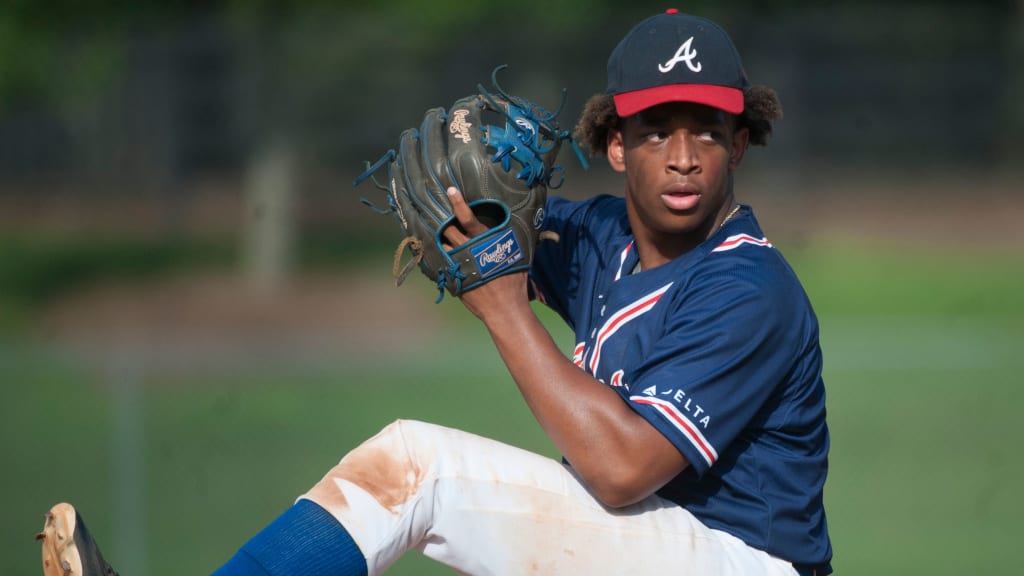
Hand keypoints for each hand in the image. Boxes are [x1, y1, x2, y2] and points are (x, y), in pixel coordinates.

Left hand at [442, 187, 529, 319]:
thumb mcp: (519, 256)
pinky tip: (441, 251)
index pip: (470, 218)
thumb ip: (518, 239)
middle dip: (443, 219)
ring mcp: (459, 264)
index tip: (451, 190)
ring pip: (444, 244)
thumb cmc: (514, 282)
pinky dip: (441, 255)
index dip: (459, 203)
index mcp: (486, 242)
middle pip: (450, 228)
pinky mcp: (454, 277)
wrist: (504, 309)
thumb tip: (539, 225)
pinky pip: (442, 261)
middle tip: (436, 208)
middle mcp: (469, 250)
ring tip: (439, 231)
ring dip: (442, 238)